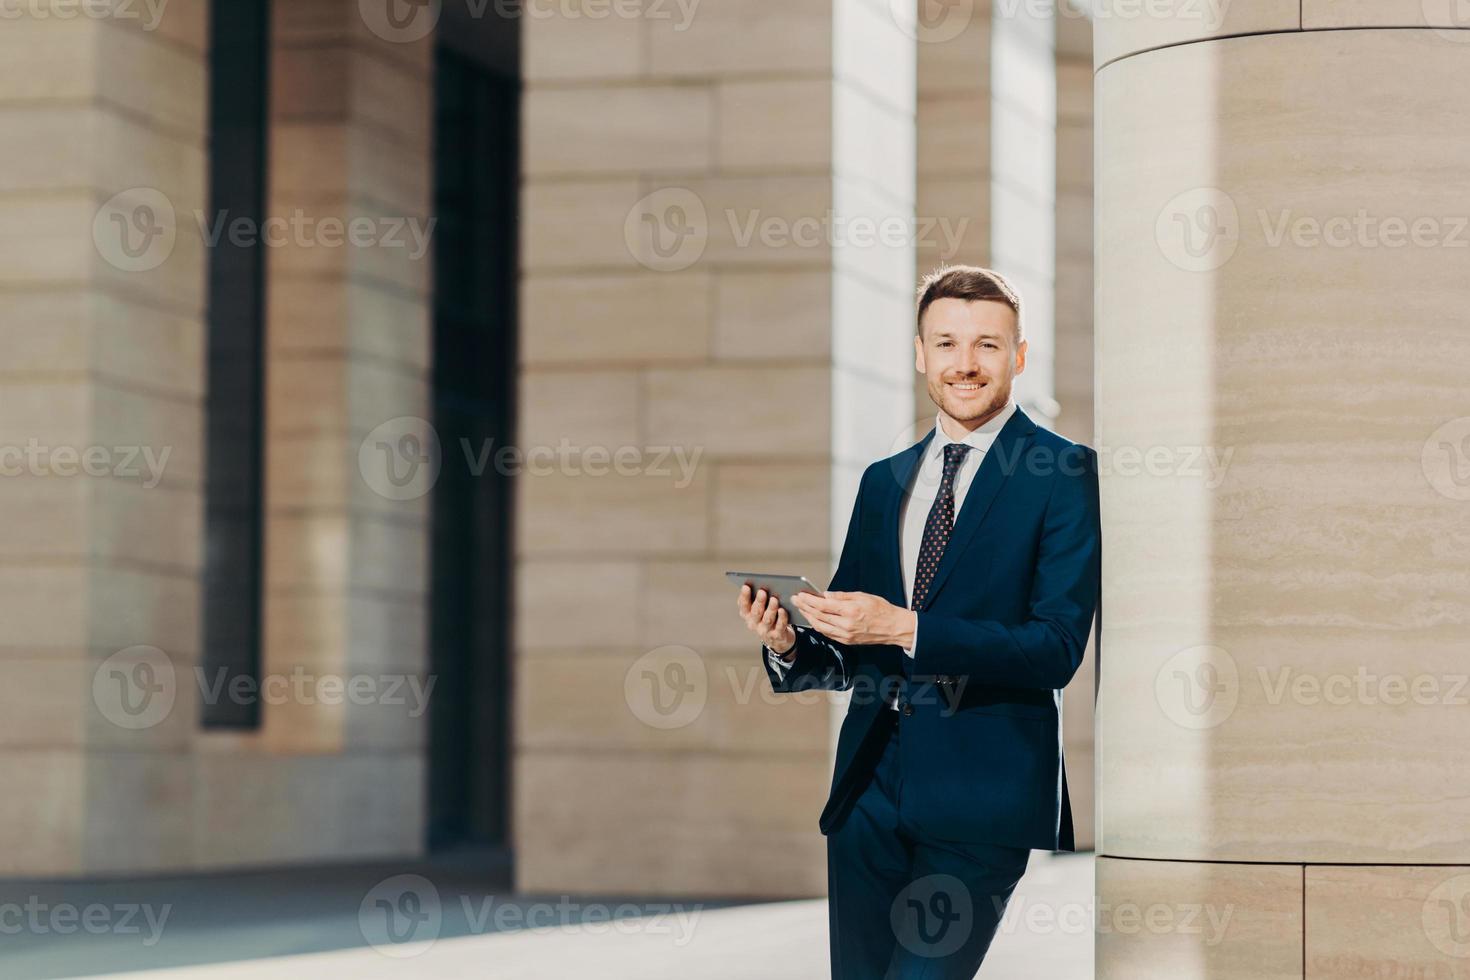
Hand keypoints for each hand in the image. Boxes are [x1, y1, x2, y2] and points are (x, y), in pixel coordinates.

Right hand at [737, 584, 795, 656]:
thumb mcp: (759, 609)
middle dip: (759, 601)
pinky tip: (783, 610)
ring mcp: (765, 631)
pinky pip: (780, 626)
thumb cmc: (767, 617)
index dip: (744, 596)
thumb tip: (762, 584)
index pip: (743, 605)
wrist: (777, 638)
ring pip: (768, 619)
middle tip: (762, 591)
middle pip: (756, 612)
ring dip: (771, 609)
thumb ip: (758, 599)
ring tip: (774, 599)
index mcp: (747, 615)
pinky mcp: (777, 635)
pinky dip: (781, 618)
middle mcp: (754, 624)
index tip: (746, 586)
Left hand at [790, 591, 915, 647]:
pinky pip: (828, 634)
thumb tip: (825, 595)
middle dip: (805, 607)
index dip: (809, 600)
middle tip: (795, 600)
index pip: (823, 605)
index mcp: (850, 611)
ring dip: (808, 618)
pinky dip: (818, 626)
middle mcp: (846, 624)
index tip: (800, 594)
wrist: (893, 627)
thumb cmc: (881, 609)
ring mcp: (846, 635)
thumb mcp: (862, 595)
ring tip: (802, 609)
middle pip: (818, 616)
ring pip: (820, 627)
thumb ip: (842, 596)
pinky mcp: (847, 641)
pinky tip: (813, 619)